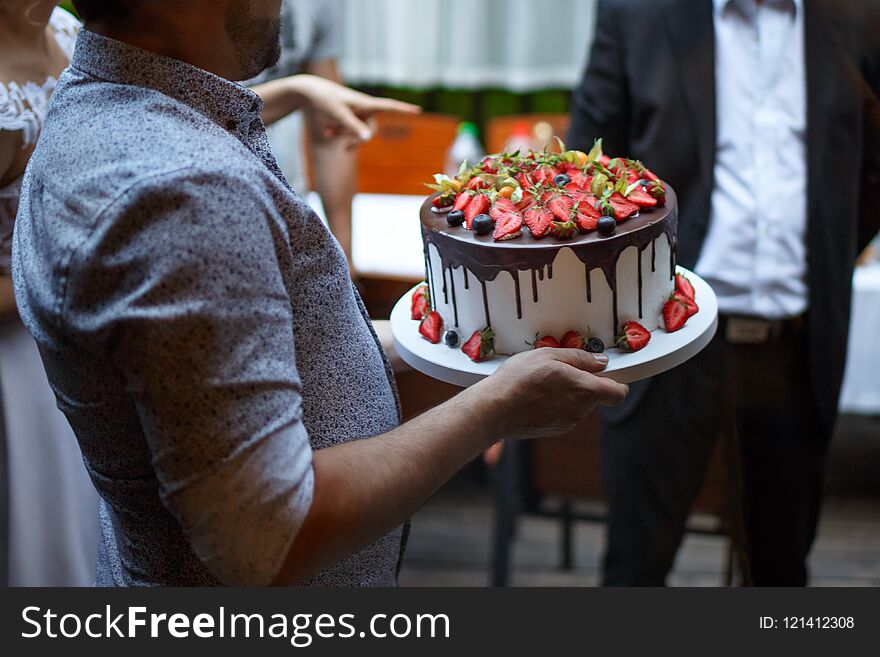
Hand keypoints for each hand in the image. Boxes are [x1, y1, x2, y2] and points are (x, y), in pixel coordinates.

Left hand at [291, 75, 420, 146]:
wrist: (311, 92)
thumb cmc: (326, 100)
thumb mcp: (338, 114)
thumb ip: (353, 127)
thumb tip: (368, 138)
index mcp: (366, 103)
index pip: (389, 106)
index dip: (404, 109)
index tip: (418, 110)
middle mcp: (365, 109)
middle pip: (370, 130)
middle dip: (353, 137)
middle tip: (332, 137)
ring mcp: (358, 114)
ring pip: (358, 132)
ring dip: (343, 135)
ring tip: (326, 133)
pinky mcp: (351, 117)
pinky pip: (351, 131)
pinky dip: (340, 134)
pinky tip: (327, 134)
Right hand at [476, 348, 628, 440]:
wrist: (495, 410)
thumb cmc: (519, 380)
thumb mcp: (549, 355)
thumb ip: (579, 358)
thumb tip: (599, 362)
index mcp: (584, 390)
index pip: (618, 393)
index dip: (616, 382)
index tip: (605, 372)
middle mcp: (580, 410)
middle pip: (595, 397)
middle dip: (584, 384)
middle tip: (561, 371)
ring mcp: (568, 422)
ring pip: (578, 405)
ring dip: (568, 394)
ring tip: (543, 383)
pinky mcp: (554, 430)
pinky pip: (564, 414)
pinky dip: (555, 405)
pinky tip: (536, 396)